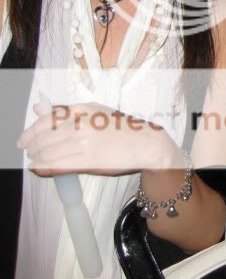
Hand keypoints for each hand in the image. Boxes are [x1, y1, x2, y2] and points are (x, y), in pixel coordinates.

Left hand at [17, 102, 179, 175]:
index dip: (30, 132)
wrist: (147, 144)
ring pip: (47, 153)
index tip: (25, 140)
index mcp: (85, 109)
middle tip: (31, 152)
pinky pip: (57, 165)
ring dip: (37, 159)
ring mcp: (84, 142)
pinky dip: (44, 168)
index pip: (47, 119)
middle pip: (44, 137)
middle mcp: (82, 123)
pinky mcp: (88, 160)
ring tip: (36, 161)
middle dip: (32, 147)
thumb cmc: (125, 129)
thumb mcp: (98, 112)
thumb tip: (40, 109)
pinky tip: (42, 169)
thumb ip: (70, 113)